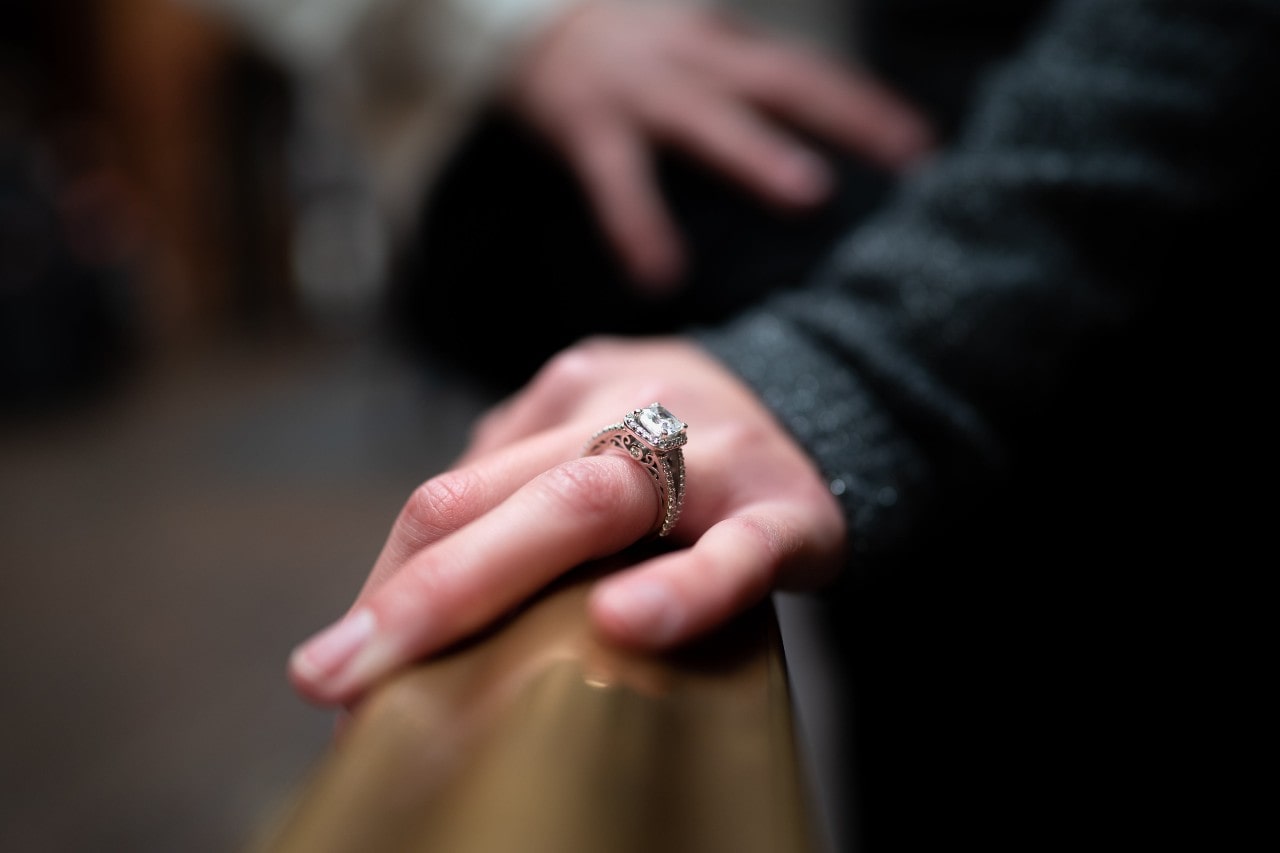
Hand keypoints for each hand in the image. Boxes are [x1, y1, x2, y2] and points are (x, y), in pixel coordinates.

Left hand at [288, 336, 847, 706]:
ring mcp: (708, 451)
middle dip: (400, 591)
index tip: (342, 655)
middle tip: (325, 675)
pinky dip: (679, 588)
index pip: (455, 488)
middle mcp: (628, 407)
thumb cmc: (696, 446)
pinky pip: (733, 551)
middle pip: (494, 493)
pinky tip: (624, 626)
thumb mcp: (603, 430)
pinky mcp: (787, 508)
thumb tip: (411, 579)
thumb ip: (523, 478)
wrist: (842, 401)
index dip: (389, 577)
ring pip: (586, 502)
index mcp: (571, 394)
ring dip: (481, 583)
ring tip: (407, 669)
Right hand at [504, 0, 932, 288]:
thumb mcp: (688, 44)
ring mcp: (640, 91)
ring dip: (757, 151)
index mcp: (721, 47)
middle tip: (905, 161)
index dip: (866, 108)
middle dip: (846, 116)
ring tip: (808, 191)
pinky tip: (659, 275)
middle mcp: (691, 61)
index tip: (922, 150)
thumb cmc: (620, 46)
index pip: (808, 74)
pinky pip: (616, 180)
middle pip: (782, 83)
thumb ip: (740, 82)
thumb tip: (808, 141)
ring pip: (707, 119)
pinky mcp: (587, 125)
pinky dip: (638, 226)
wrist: (518, 21)